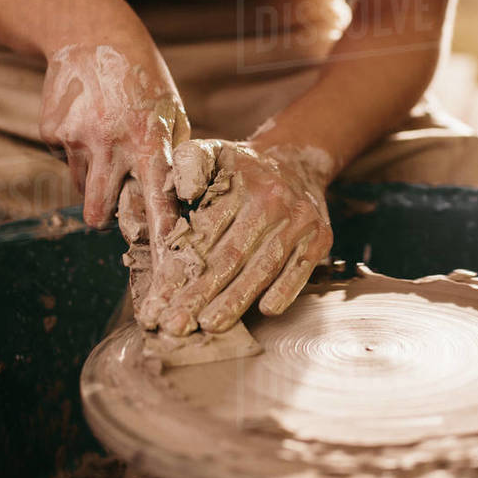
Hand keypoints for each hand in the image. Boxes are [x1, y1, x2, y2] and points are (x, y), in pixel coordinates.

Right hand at [39, 43, 189, 250]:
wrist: (91, 34)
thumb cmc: (143, 80)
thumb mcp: (171, 111)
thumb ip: (175, 155)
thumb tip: (179, 201)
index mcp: (149, 138)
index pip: (157, 197)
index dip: (161, 231)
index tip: (165, 259)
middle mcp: (111, 142)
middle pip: (99, 211)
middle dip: (105, 221)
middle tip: (112, 215)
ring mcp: (76, 138)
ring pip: (82, 187)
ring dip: (93, 179)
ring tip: (105, 142)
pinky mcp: (50, 132)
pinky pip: (65, 162)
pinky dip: (76, 153)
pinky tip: (85, 121)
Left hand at [138, 139, 334, 334]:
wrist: (297, 159)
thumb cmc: (241, 168)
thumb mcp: (212, 151)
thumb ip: (189, 164)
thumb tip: (185, 192)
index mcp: (237, 182)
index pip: (203, 231)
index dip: (177, 268)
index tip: (156, 301)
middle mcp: (271, 201)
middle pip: (230, 255)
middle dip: (200, 293)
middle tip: (175, 325)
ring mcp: (299, 220)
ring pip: (263, 266)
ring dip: (237, 299)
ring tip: (211, 325)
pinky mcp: (320, 236)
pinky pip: (301, 268)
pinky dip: (285, 289)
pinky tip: (265, 311)